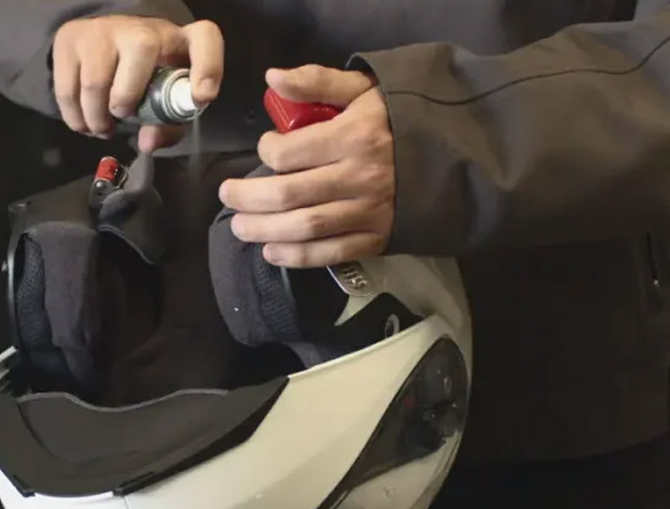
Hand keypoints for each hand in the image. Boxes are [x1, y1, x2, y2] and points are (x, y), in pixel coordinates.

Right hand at [52, 15, 223, 150]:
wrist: (102, 49)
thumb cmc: (145, 79)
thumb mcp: (164, 101)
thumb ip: (166, 125)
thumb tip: (148, 143)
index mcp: (179, 41)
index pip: (205, 38)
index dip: (207, 68)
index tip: (200, 97)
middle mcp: (142, 28)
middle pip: (140, 51)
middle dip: (127, 99)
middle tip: (121, 119)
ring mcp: (103, 29)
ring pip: (96, 80)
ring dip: (97, 118)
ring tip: (102, 127)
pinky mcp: (70, 38)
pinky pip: (68, 88)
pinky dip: (75, 117)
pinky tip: (84, 122)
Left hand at [219, 65, 393, 267]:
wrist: (455, 155)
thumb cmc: (399, 118)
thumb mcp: (362, 88)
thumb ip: (315, 82)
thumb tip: (271, 79)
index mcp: (354, 136)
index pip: (290, 153)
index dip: (266, 151)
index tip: (265, 148)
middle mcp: (360, 177)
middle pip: (288, 195)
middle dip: (247, 198)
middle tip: (227, 195)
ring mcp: (369, 212)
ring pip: (304, 228)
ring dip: (263, 230)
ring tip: (239, 227)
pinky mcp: (377, 238)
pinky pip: (330, 253)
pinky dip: (296, 257)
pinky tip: (271, 251)